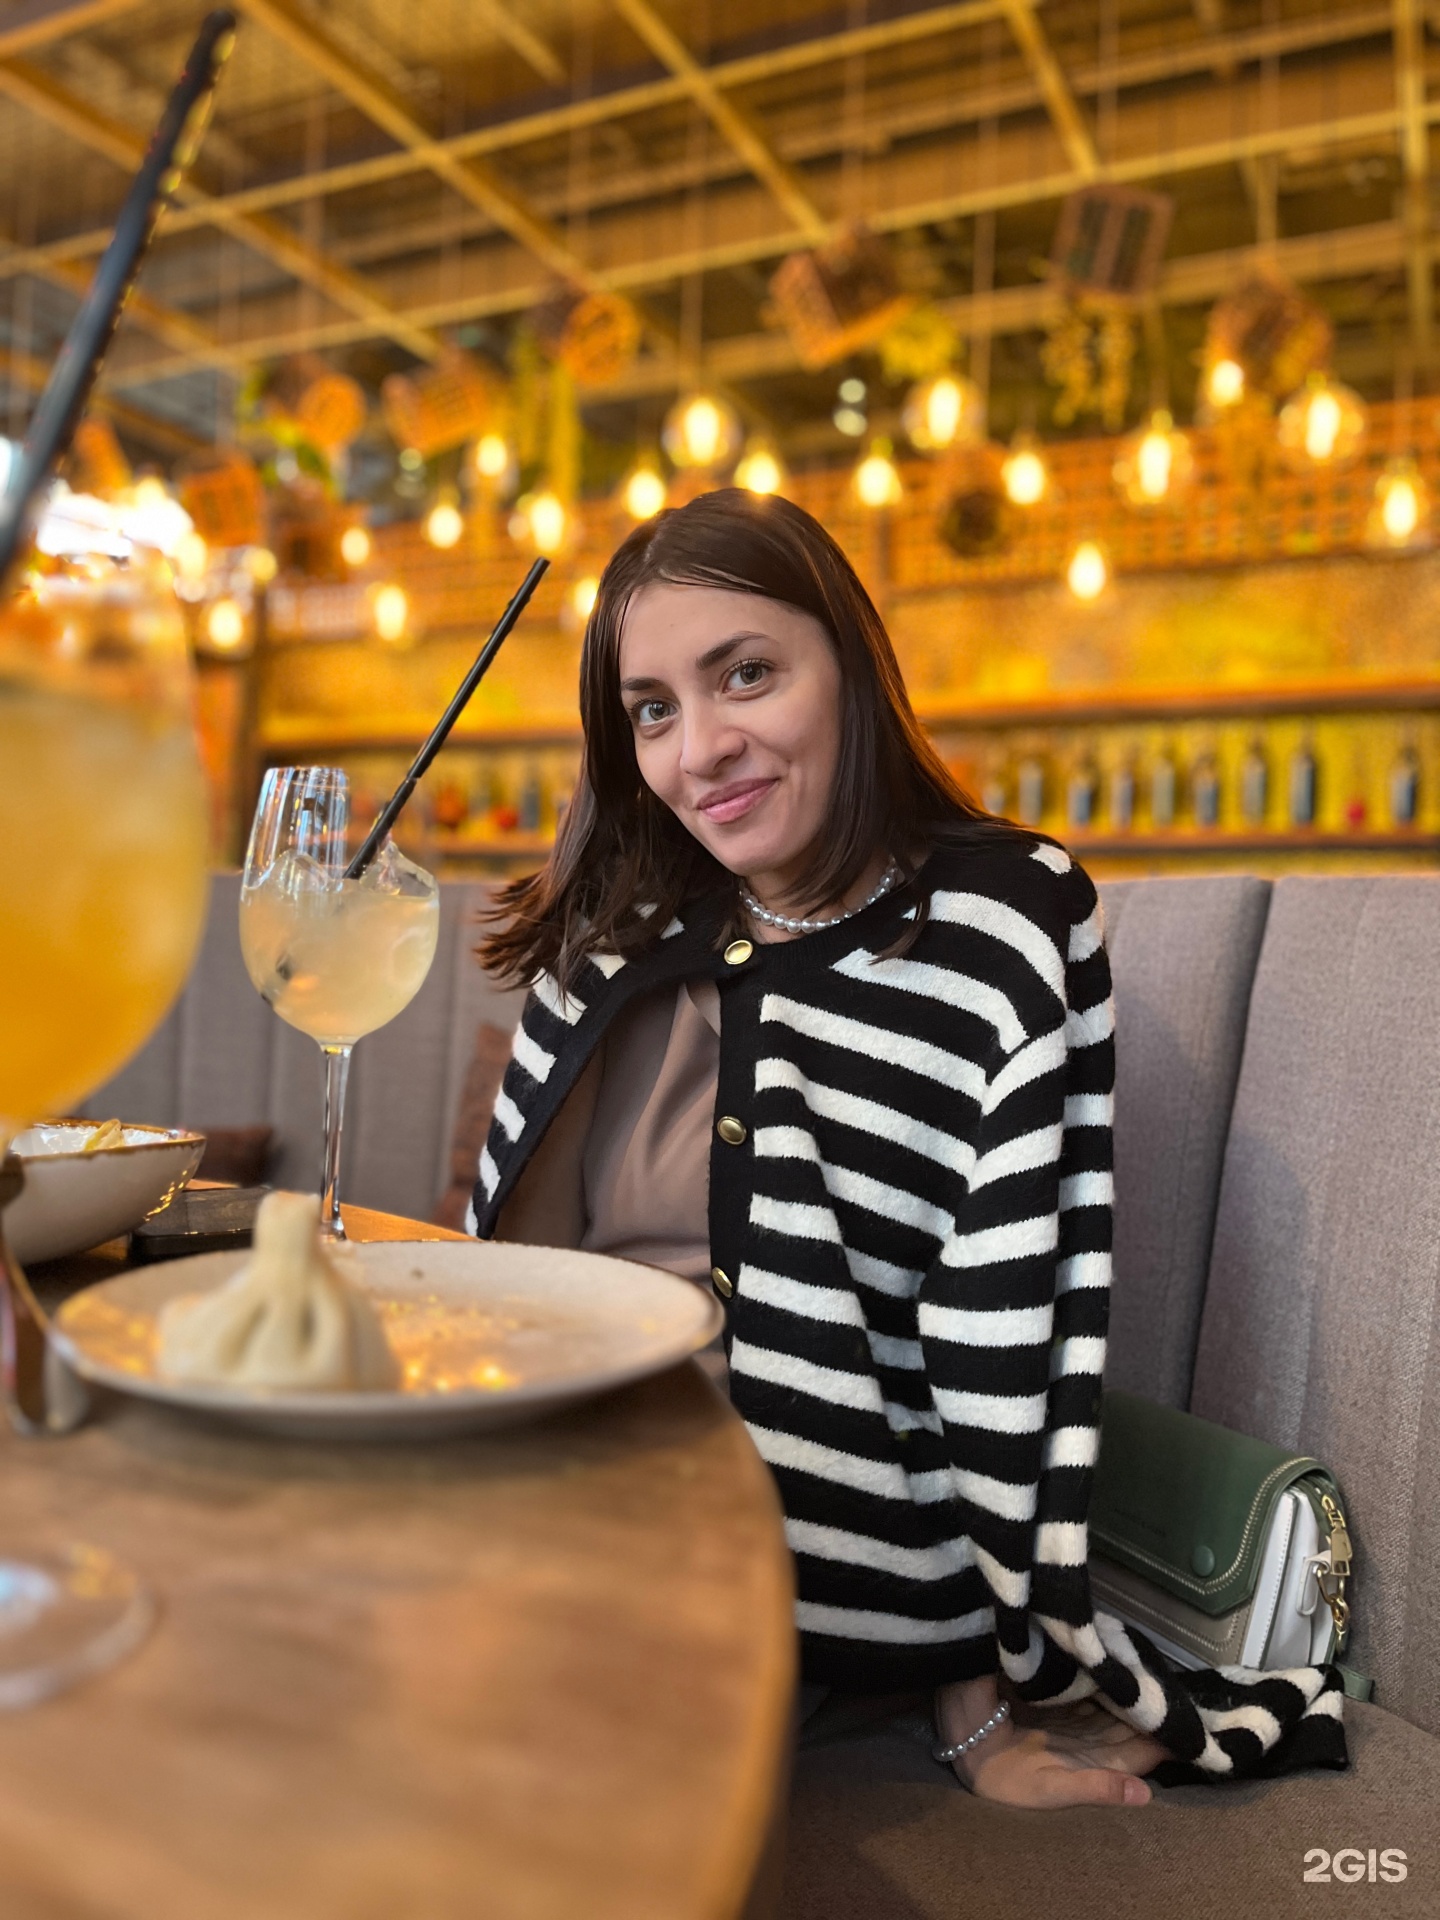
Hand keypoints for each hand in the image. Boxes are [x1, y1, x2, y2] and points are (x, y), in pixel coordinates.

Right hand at [936, 1676, 1167, 1808]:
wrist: (962, 1739)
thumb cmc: (1005, 1776)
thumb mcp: (1049, 1789)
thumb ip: (1094, 1789)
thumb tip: (1146, 1797)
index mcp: (1095, 1762)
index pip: (1142, 1750)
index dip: (1167, 1737)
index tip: (1196, 1719)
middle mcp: (1092, 1735)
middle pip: (1135, 1722)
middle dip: (1158, 1707)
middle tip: (1187, 1681)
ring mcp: (1077, 1711)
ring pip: (1117, 1699)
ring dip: (1136, 1686)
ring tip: (1163, 1664)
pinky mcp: (1060, 1689)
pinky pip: (1094, 1680)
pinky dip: (1110, 1671)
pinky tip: (1124, 1655)